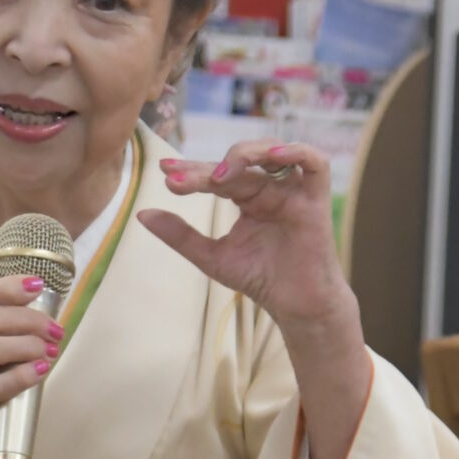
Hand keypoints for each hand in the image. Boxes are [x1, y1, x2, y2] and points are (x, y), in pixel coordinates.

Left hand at [139, 142, 355, 333]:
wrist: (295, 307)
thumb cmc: (260, 280)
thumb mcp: (212, 257)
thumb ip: (180, 236)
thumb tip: (142, 214)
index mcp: (248, 197)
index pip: (217, 175)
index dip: (191, 170)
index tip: (164, 172)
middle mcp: (270, 188)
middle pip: (238, 164)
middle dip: (208, 169)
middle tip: (181, 179)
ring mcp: (293, 191)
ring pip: (272, 153)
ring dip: (246, 155)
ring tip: (220, 173)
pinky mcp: (316, 199)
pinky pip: (314, 163)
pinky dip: (296, 151)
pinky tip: (272, 156)